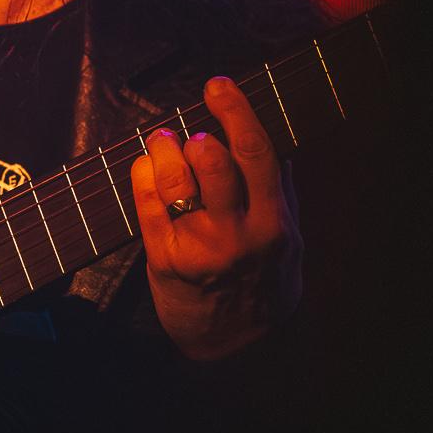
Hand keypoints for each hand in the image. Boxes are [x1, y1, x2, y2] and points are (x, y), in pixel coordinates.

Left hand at [129, 75, 304, 360]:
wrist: (239, 346)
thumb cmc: (264, 281)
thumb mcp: (289, 237)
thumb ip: (281, 189)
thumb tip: (271, 136)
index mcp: (273, 221)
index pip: (255, 151)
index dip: (235, 110)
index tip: (219, 86)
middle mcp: (237, 234)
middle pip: (212, 161)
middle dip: (195, 133)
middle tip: (190, 130)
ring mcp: (198, 248)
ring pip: (175, 180)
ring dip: (164, 148)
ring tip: (163, 141)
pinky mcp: (164, 260)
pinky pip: (147, 205)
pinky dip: (143, 175)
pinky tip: (146, 166)